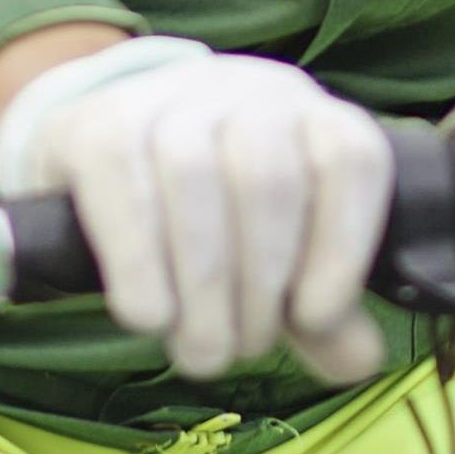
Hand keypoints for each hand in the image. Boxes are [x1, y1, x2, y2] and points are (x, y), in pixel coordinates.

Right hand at [0, 36, 395, 382]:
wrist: (102, 159)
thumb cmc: (209, 220)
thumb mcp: (272, 261)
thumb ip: (319, 312)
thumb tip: (360, 360)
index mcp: (308, 119)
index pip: (351, 159)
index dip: (342, 246)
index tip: (315, 320)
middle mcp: (246, 94)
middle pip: (268, 179)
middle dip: (259, 286)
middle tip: (239, 350)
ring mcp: (165, 98)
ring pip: (194, 177)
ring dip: (202, 285)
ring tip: (198, 350)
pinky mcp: (95, 123)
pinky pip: (121, 186)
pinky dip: (140, 265)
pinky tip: (148, 318)